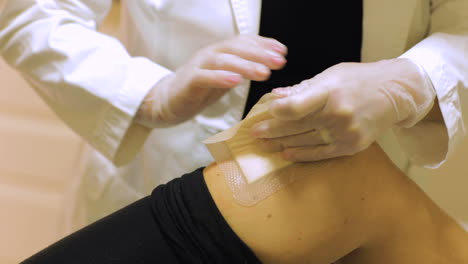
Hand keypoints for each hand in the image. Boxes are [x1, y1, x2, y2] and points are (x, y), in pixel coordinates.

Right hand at [135, 35, 286, 126]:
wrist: (167, 101)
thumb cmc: (200, 89)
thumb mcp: (226, 77)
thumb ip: (243, 69)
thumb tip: (269, 64)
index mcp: (221, 52)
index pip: (244, 42)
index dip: (264, 44)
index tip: (283, 51)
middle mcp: (210, 54)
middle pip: (237, 48)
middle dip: (260, 54)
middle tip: (279, 62)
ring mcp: (198, 66)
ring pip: (223, 61)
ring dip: (245, 65)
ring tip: (264, 73)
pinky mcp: (189, 81)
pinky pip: (205, 77)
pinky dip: (221, 77)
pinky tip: (236, 81)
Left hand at [251, 58, 435, 161]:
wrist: (395, 93)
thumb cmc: (358, 80)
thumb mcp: (331, 75)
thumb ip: (303, 88)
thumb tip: (277, 96)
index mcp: (330, 90)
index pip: (297, 106)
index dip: (278, 111)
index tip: (266, 111)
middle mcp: (338, 113)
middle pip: (297, 126)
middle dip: (272, 129)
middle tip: (255, 133)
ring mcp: (345, 131)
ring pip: (306, 140)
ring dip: (282, 143)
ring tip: (265, 145)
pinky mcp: (352, 145)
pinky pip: (322, 153)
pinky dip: (302, 154)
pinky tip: (286, 154)